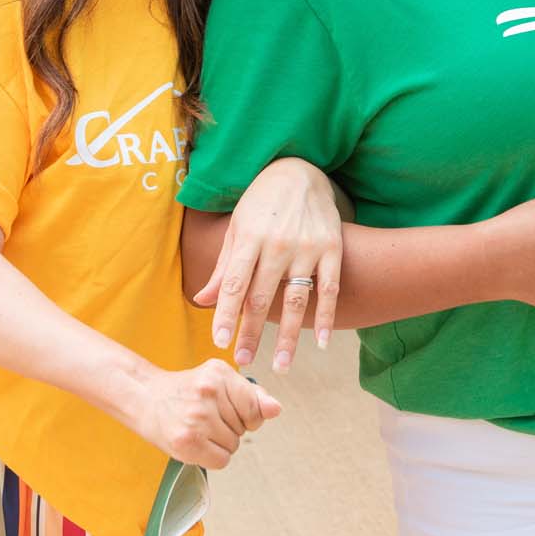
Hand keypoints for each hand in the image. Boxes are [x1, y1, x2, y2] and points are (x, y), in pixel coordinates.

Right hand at [135, 359, 280, 469]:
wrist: (145, 398)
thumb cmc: (186, 391)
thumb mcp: (220, 381)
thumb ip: (252, 395)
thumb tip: (276, 409)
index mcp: (220, 373)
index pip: (256, 409)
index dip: (247, 416)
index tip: (227, 410)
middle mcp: (209, 393)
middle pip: (244, 429)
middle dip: (230, 427)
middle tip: (205, 416)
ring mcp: (197, 418)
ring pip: (233, 446)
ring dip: (220, 443)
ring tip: (198, 428)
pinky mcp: (187, 441)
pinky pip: (221, 460)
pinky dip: (212, 457)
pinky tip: (197, 443)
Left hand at [194, 158, 343, 371]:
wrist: (301, 170)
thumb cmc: (261, 203)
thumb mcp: (237, 228)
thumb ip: (223, 267)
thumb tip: (201, 301)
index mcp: (249, 237)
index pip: (234, 283)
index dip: (226, 314)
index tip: (219, 342)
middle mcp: (278, 244)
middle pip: (263, 297)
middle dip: (252, 333)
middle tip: (244, 361)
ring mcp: (307, 247)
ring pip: (297, 299)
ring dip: (290, 336)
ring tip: (281, 365)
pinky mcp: (332, 248)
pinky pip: (329, 289)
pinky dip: (326, 316)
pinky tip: (321, 343)